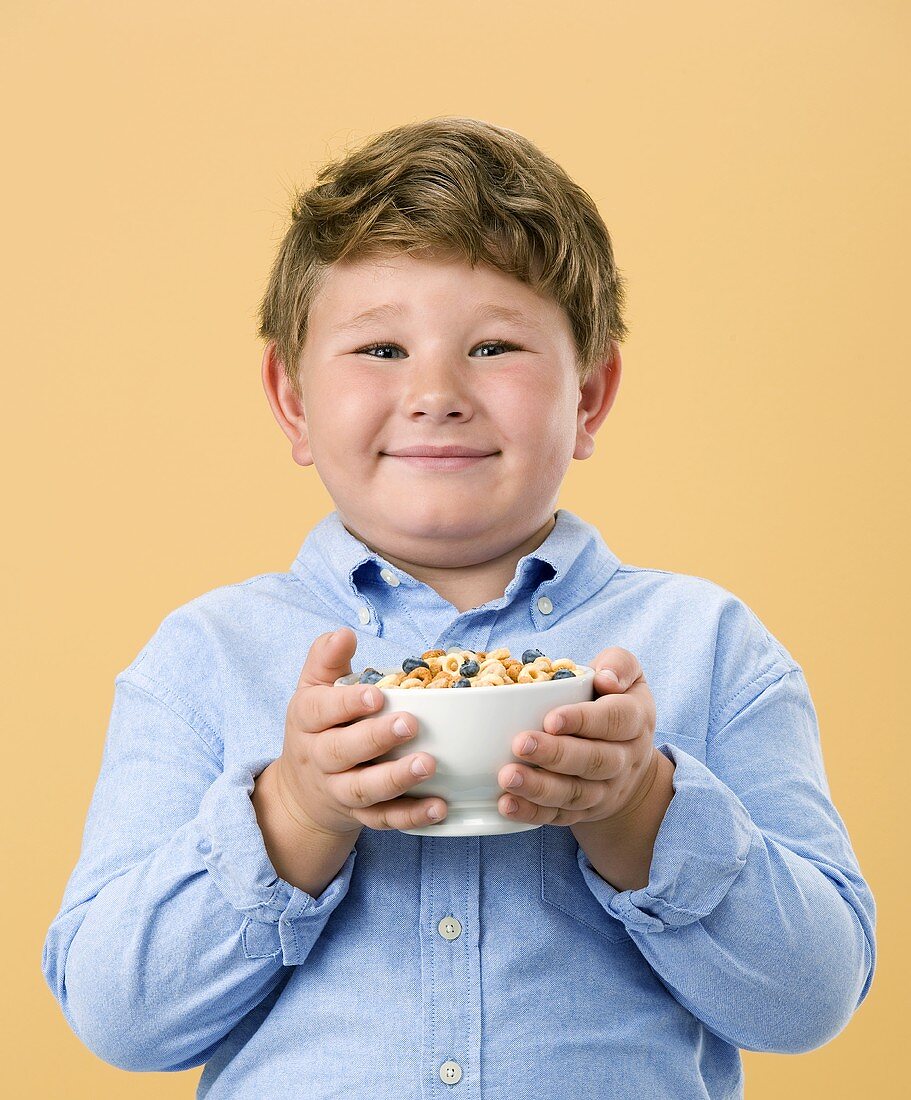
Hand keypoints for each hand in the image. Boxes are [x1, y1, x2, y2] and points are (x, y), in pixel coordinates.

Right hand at [273, 628, 447, 837]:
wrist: (301, 793)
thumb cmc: (318, 727)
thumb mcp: (313, 689)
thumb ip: (327, 659)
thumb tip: (344, 633)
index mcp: (307, 721)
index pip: (320, 711)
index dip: (346, 704)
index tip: (376, 695)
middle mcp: (318, 758)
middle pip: (341, 752)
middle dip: (375, 739)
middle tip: (410, 725)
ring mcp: (338, 791)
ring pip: (363, 790)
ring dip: (396, 779)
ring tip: (429, 765)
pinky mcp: (359, 817)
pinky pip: (383, 820)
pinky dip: (412, 816)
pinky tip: (440, 807)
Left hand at [496, 648, 657, 826]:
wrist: (631, 762)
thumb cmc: (617, 703)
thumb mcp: (629, 676)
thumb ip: (620, 664)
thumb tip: (606, 678)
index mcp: (635, 720)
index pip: (615, 720)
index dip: (583, 720)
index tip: (551, 718)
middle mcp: (625, 758)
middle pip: (594, 761)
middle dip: (555, 755)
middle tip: (520, 743)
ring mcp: (606, 789)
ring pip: (576, 793)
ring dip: (540, 788)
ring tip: (507, 777)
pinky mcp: (584, 811)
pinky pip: (559, 817)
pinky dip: (532, 813)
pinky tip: (507, 804)